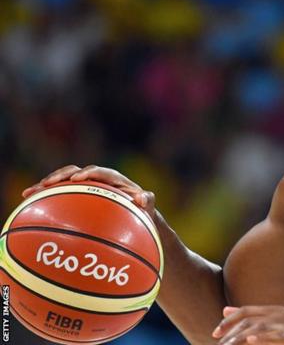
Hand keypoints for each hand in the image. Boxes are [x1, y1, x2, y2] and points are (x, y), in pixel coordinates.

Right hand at [22, 165, 155, 215]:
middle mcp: (98, 180)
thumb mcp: (148, 208)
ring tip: (30, 192)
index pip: (100, 172)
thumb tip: (142, 197)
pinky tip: (27, 203)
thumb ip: (148, 201)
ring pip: (63, 182)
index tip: (78, 179)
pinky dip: (44, 197)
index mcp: (114, 180)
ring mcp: (86, 189)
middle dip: (61, 176)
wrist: (137, 219)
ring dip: (46, 185)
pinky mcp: (77, 197)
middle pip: (75, 172)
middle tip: (48, 183)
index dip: (88, 173)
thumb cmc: (144, 214)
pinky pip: (59, 195)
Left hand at [212, 306, 283, 344]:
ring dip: (241, 338)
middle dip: (231, 332)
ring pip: (260, 328)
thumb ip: (251, 317)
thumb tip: (225, 310)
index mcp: (273, 310)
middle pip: (250, 320)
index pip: (246, 311)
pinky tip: (252, 340)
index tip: (215, 333)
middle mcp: (280, 315)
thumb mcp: (273, 324)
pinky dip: (264, 338)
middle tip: (220, 344)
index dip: (229, 321)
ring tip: (229, 344)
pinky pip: (278, 336)